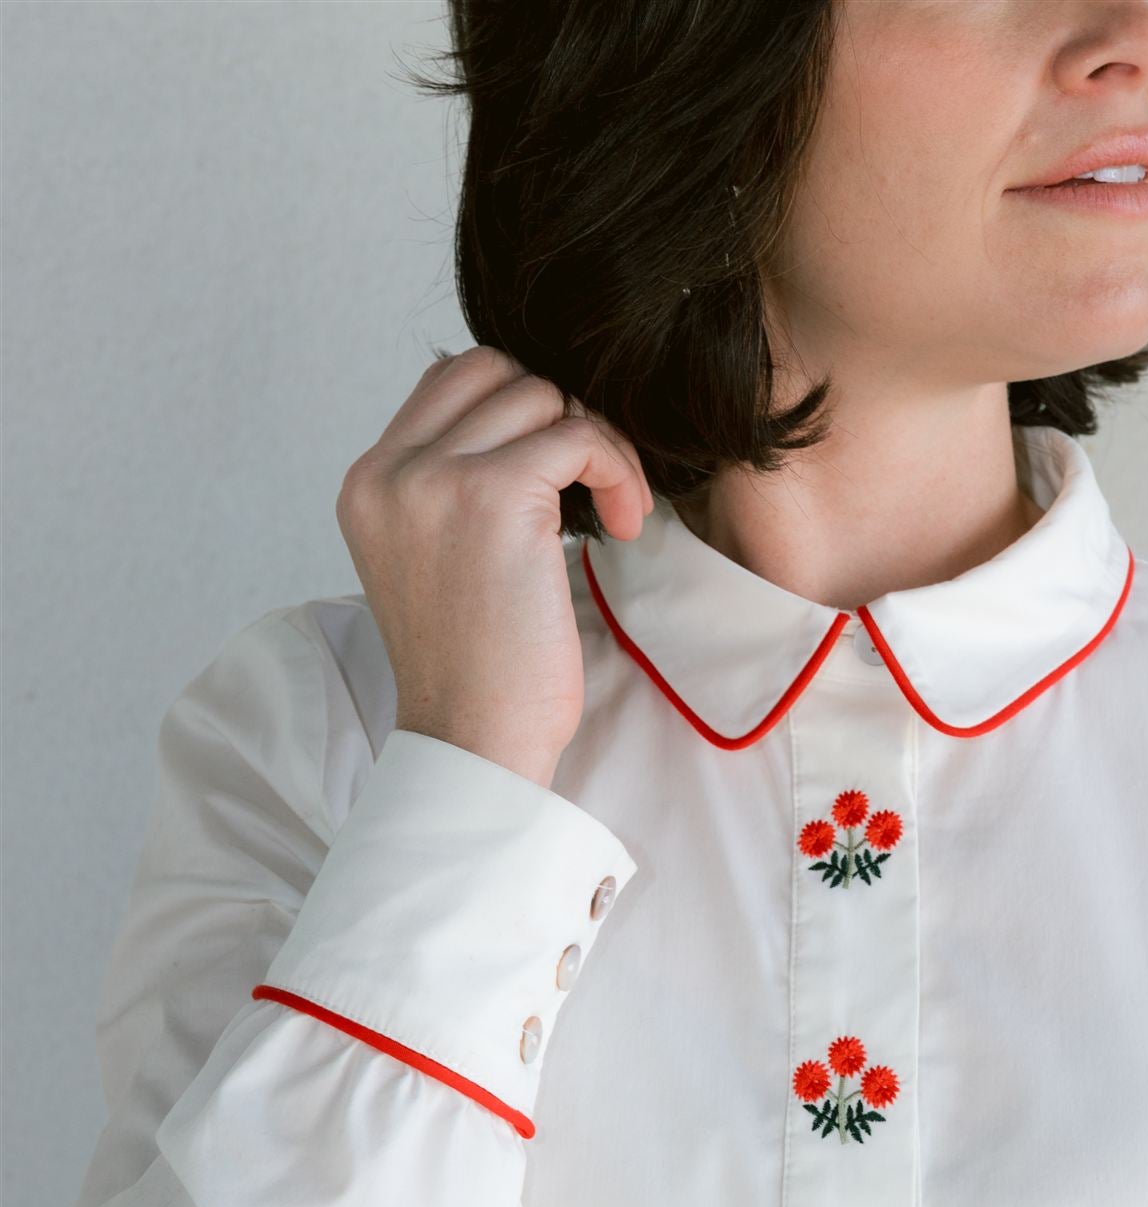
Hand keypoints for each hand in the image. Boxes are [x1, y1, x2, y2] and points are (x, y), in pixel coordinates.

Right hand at [334, 345, 652, 786]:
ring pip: (542, 395)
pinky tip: (627, 524)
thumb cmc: (474, 670)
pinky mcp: (492, 496)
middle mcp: (389, 472)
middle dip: (558, 415)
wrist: (473, 742)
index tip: (556, 478)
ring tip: (615, 511)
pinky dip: (618, 469)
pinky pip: (578, 435)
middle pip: (495, 371)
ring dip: (597, 444)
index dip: (519, 412)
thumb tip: (519, 416)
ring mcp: (434, 479)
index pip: (448, 381)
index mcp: (368, 483)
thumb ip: (449, 486)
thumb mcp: (434, 561)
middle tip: (591, 485)